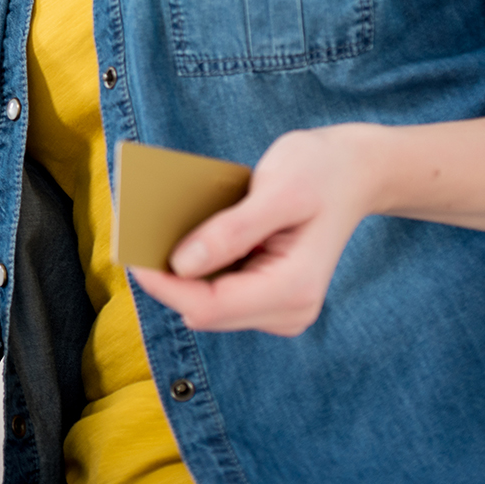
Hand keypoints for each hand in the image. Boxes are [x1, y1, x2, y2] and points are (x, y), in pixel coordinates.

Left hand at [129, 125, 382, 335]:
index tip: (129, 250)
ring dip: (177, 270)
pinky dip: (195, 264)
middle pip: (202, 308)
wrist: (355, 173)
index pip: (208, 306)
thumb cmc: (319, 172)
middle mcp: (288, 312)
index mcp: (293, 290)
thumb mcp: (279, 189)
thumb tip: (181, 264)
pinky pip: (215, 289)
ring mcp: (278, 309)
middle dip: (166, 274)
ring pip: (204, 303)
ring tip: (153, 229)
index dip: (162, 284)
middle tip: (133, 231)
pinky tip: (183, 232)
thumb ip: (233, 230)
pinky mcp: (266, 297)